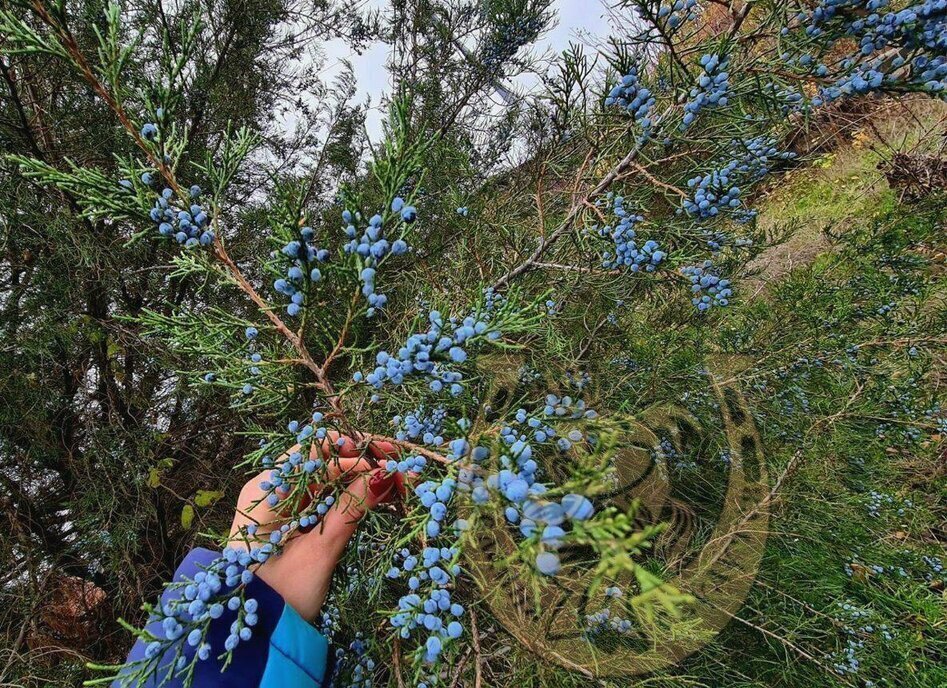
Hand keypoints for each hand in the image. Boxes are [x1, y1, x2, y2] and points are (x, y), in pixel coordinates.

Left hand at [227, 433, 401, 620]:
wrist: (254, 639)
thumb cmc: (280, 596)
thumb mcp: (319, 552)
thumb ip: (350, 509)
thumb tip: (383, 475)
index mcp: (267, 490)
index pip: (314, 451)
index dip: (354, 451)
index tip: (389, 460)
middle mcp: (272, 490)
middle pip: (323, 461)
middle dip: (363, 463)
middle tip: (399, 470)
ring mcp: (281, 506)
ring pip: (327, 479)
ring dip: (361, 479)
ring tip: (395, 484)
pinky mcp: (291, 522)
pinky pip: (324, 498)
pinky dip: (350, 496)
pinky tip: (376, 497)